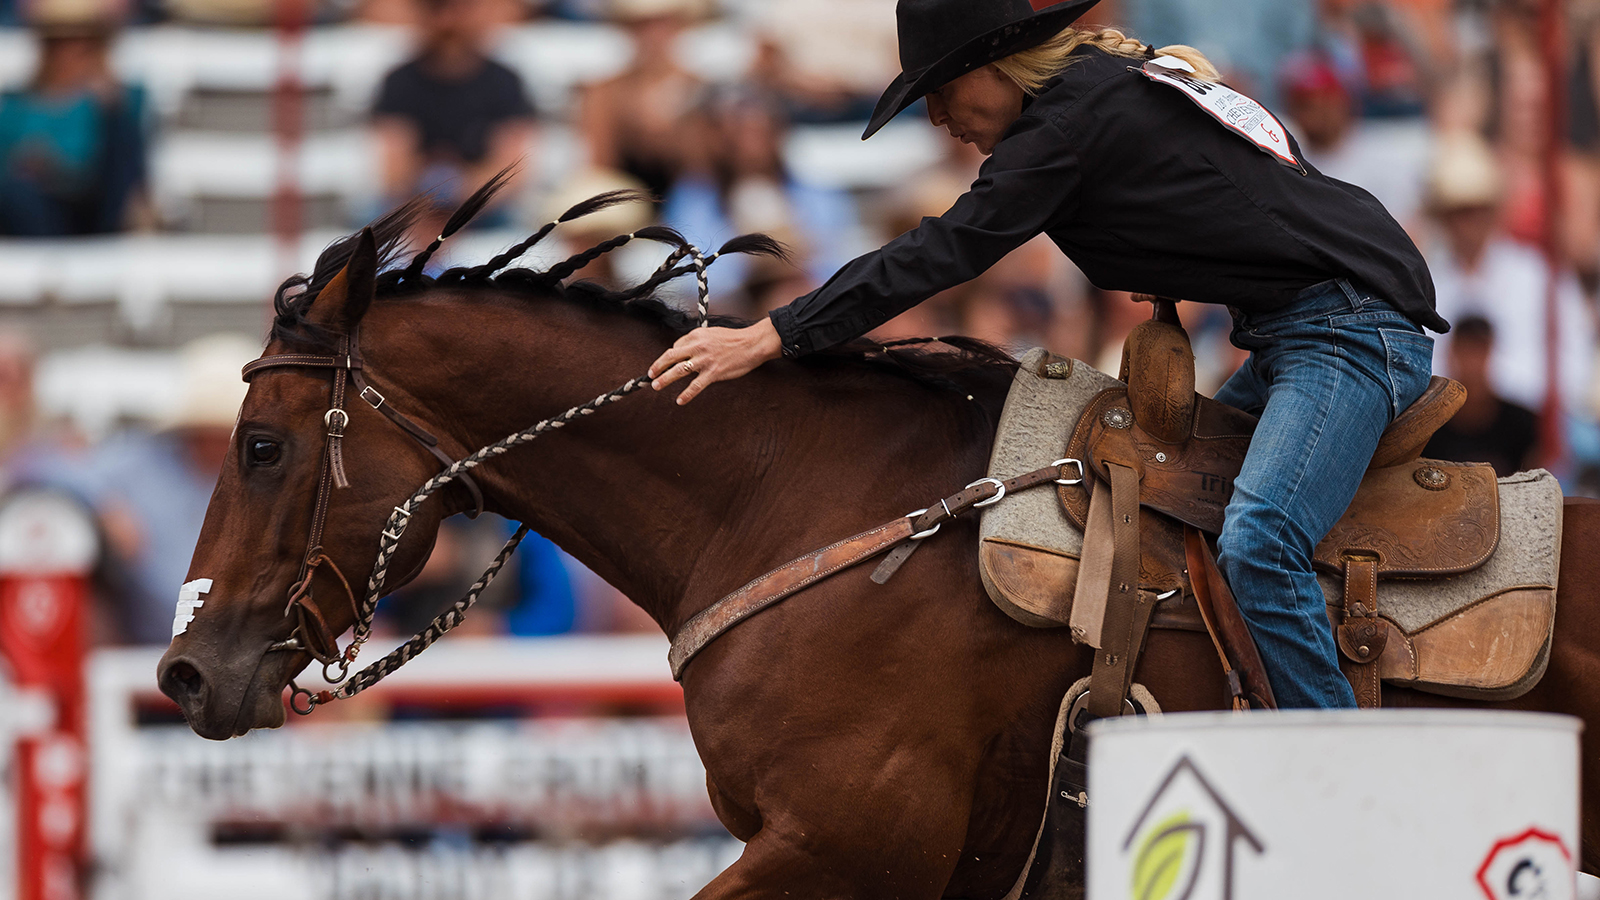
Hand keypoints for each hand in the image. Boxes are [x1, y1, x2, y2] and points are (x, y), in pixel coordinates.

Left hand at [649, 318, 783, 404]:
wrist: (752, 344)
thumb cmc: (734, 340)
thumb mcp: (712, 334)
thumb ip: (698, 341)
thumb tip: (684, 352)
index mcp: (697, 335)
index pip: (677, 346)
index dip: (670, 356)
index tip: (667, 363)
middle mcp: (698, 346)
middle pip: (670, 356)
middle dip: (658, 366)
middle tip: (650, 374)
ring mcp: (705, 360)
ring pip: (679, 371)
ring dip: (665, 379)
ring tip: (656, 386)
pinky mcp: (713, 373)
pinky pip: (695, 386)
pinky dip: (686, 394)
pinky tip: (680, 400)